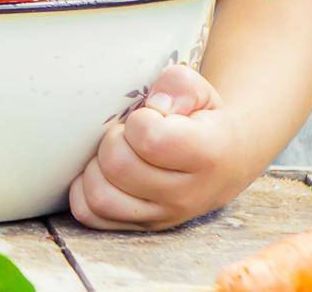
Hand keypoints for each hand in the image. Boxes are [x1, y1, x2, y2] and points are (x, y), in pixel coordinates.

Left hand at [69, 64, 250, 230]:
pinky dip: (84, 192)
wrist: (227, 160)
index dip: (138, 120)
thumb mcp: (199, 91)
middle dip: (113, 140)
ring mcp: (163, 216)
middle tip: (126, 133)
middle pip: (118, 166)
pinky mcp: (142, 226)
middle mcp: (186, 194)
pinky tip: (101, 172)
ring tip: (114, 153)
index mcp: (206, 155)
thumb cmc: (203, 119)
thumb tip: (155, 104)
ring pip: (100, 197)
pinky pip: (91, 215)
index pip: (150, 139)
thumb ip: (178, 84)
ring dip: (95, 168)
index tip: (148, 116)